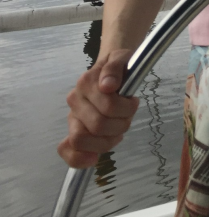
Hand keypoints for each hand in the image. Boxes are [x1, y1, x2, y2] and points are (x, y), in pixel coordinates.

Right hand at [57, 50, 138, 168]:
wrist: (109, 72)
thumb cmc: (118, 67)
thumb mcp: (122, 58)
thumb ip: (115, 67)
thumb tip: (108, 85)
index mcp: (86, 82)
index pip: (109, 106)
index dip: (126, 109)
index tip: (134, 102)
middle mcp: (76, 100)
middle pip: (98, 125)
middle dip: (120, 125)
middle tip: (127, 117)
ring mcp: (73, 117)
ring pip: (83, 140)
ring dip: (107, 141)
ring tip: (117, 131)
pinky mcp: (73, 131)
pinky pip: (66, 150)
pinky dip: (78, 158)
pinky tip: (93, 158)